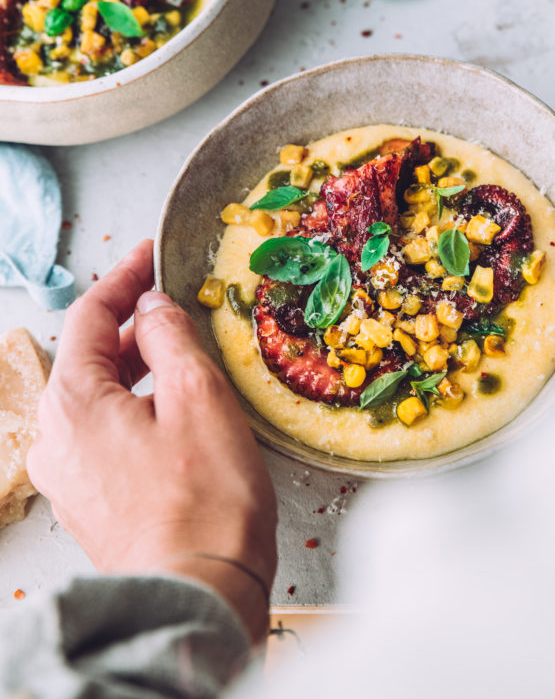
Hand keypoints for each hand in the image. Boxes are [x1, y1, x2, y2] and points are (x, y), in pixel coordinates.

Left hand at [27, 240, 276, 642]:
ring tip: (179, 356)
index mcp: (73, 402)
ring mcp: (68, 474)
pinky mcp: (89, 500)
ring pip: (95, 396)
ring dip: (134, 368)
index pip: (88, 316)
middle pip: (86, 357)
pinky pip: (103, 432)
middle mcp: (56, 438)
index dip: (124, 279)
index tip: (150, 257)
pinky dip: (132, 406)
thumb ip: (169, 336)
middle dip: (129, 326)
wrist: (198, 591)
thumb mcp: (197, 394)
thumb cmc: (204, 501)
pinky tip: (170, 409)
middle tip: (170, 303)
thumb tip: (153, 307)